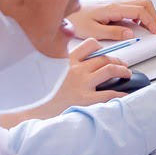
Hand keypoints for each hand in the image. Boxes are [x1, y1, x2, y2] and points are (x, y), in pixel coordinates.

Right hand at [0, 39, 130, 126]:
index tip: (104, 52)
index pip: (88, 45)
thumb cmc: (36, 95)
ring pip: (109, 68)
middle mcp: (75, 69)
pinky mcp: (86, 99)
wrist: (29, 110)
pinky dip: (121, 93)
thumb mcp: (45, 73)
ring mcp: (82, 83)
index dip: (100, 48)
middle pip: (102, 57)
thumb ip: (58, 67)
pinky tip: (126, 94)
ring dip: (122, 70)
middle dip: (115, 59)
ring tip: (126, 74)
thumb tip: (70, 68)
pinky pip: (110, 93)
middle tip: (121, 64)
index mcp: (65, 61)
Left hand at [69, 0, 155, 39]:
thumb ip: (113, 32)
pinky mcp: (113, 6)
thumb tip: (130, 33)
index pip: (140, 11)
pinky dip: (140, 14)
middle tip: (154, 30)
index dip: (151, 22)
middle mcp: (116, 3)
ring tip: (147, 27)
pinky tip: (135, 25)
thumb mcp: (93, 31)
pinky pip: (132, 6)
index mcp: (113, 8)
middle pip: (144, 3)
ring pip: (140, 2)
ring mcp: (115, 3)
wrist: (66, 13)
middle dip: (153, 16)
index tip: (155, 32)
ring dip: (148, 13)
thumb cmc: (76, 20)